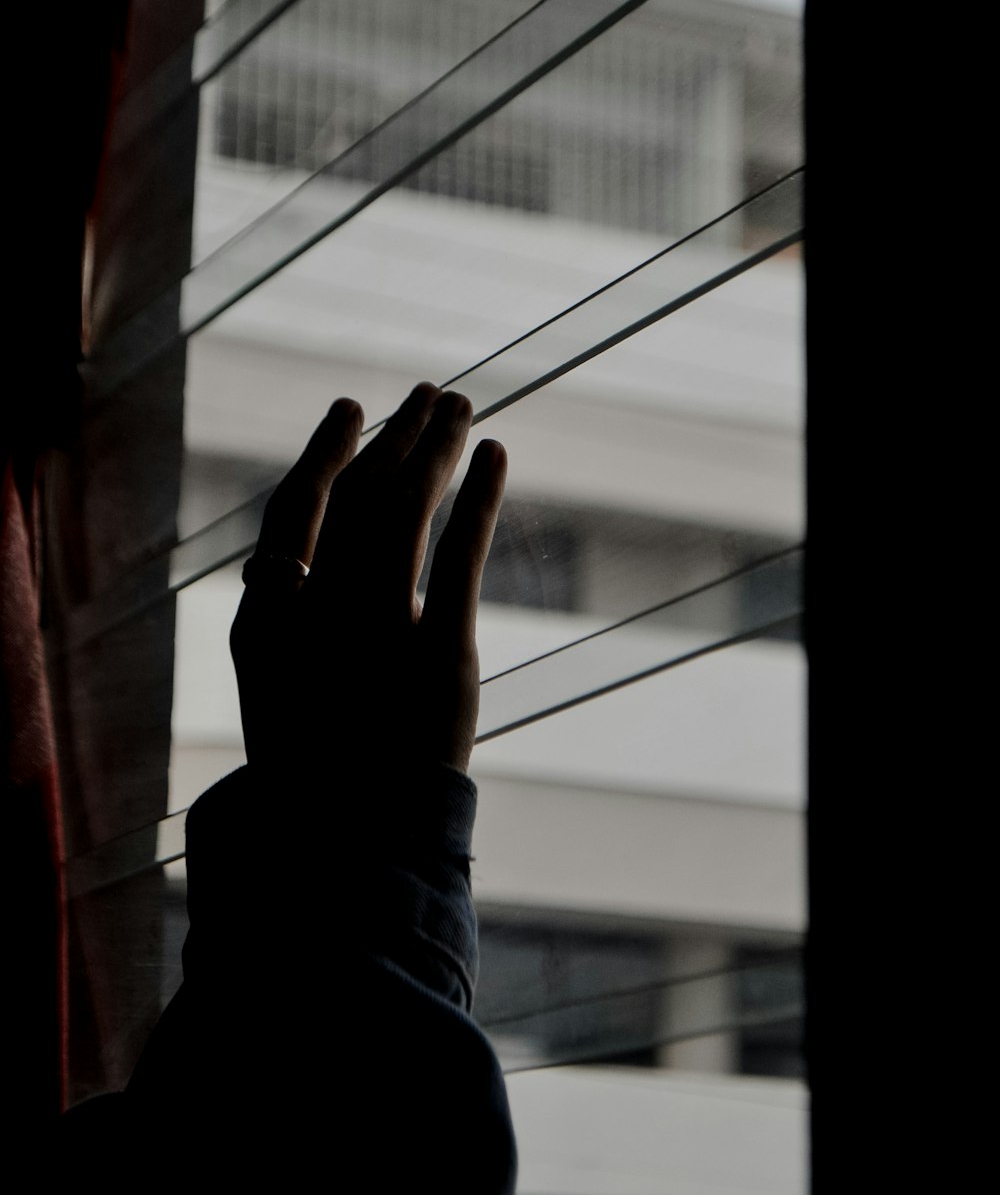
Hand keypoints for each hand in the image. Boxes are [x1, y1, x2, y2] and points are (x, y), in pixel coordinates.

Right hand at [230, 384, 506, 773]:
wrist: (352, 856)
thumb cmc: (313, 770)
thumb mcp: (278, 688)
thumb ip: (293, 616)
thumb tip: (310, 555)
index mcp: (268, 619)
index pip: (297, 507)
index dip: (326, 452)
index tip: (354, 409)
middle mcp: (319, 613)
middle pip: (363, 495)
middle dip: (398, 436)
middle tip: (428, 393)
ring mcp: (380, 630)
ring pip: (411, 508)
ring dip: (437, 446)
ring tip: (461, 405)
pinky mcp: (442, 653)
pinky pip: (463, 553)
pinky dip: (481, 494)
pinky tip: (495, 453)